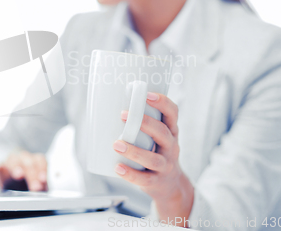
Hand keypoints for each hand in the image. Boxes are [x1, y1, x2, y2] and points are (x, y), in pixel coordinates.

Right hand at [0, 150, 47, 191]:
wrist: (10, 176)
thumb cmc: (26, 180)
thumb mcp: (36, 182)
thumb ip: (40, 184)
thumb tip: (42, 189)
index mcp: (34, 160)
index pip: (40, 160)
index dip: (42, 169)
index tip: (43, 180)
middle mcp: (22, 158)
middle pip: (28, 162)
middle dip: (32, 175)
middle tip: (35, 187)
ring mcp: (9, 161)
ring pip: (13, 160)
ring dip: (16, 167)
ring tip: (19, 175)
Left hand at [112, 92, 192, 225]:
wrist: (170, 185)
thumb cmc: (156, 152)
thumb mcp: (156, 136)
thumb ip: (142, 122)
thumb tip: (107, 104)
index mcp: (170, 131)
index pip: (172, 113)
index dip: (162, 102)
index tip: (146, 94)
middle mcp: (171, 146)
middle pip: (163, 133)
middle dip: (145, 123)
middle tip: (123, 115)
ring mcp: (166, 165)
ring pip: (154, 159)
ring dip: (134, 151)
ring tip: (116, 144)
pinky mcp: (157, 181)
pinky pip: (145, 179)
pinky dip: (131, 174)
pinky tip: (118, 168)